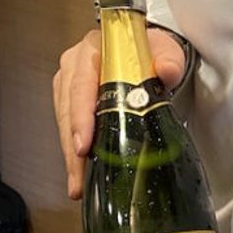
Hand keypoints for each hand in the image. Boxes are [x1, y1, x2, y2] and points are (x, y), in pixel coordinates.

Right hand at [52, 27, 187, 198]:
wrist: (148, 51)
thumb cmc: (150, 50)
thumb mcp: (164, 50)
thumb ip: (168, 59)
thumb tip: (167, 71)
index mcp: (93, 50)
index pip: (81, 84)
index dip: (80, 116)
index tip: (83, 143)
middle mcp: (75, 66)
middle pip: (68, 109)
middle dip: (72, 146)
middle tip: (79, 174)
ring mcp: (69, 84)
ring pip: (63, 122)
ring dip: (71, 155)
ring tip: (79, 183)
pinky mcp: (70, 100)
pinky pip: (68, 128)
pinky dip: (74, 152)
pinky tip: (80, 173)